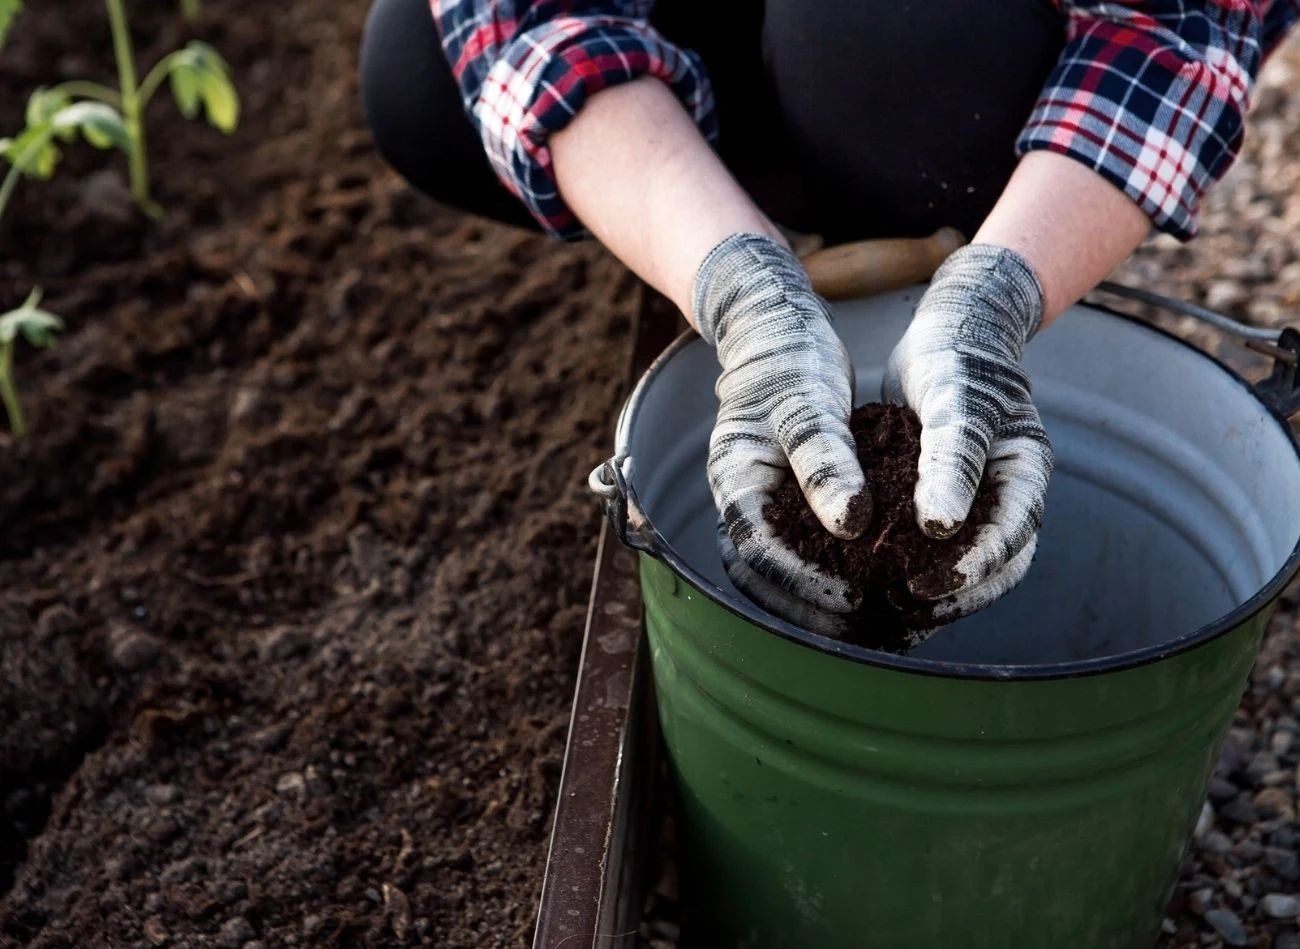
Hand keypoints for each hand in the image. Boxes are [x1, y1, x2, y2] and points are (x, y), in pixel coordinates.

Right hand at [694, 233, 867, 620]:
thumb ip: (827, 463)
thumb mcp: (810, 405)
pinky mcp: (785, 500)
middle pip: (763, 578)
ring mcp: (760, 503)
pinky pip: (799, 551)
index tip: (853, 600)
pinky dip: (829, 574)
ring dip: (817, 602)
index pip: (758, 554)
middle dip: (809, 610)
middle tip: (867, 632)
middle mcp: (741, 500)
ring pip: (779, 572)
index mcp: (734, 480)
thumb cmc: (791, 360)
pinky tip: (873, 586)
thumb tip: (849, 524)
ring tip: (872, 624)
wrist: (775, 329)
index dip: (802, 584)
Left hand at [883, 243, 1052, 620]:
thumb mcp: (951, 401)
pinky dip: (917, 567)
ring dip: (939, 591)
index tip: (924, 590)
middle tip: (903, 614)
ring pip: (971, 561)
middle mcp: (1010, 490)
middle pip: (998, 564)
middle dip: (957, 596)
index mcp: (1026, 471)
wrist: (951, 329)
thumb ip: (951, 459)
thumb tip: (941, 529)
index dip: (974, 572)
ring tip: (891, 615)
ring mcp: (982, 496)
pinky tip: (877, 586)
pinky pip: (941, 545)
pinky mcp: (949, 497)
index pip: (1012, 539)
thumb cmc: (954, 358)